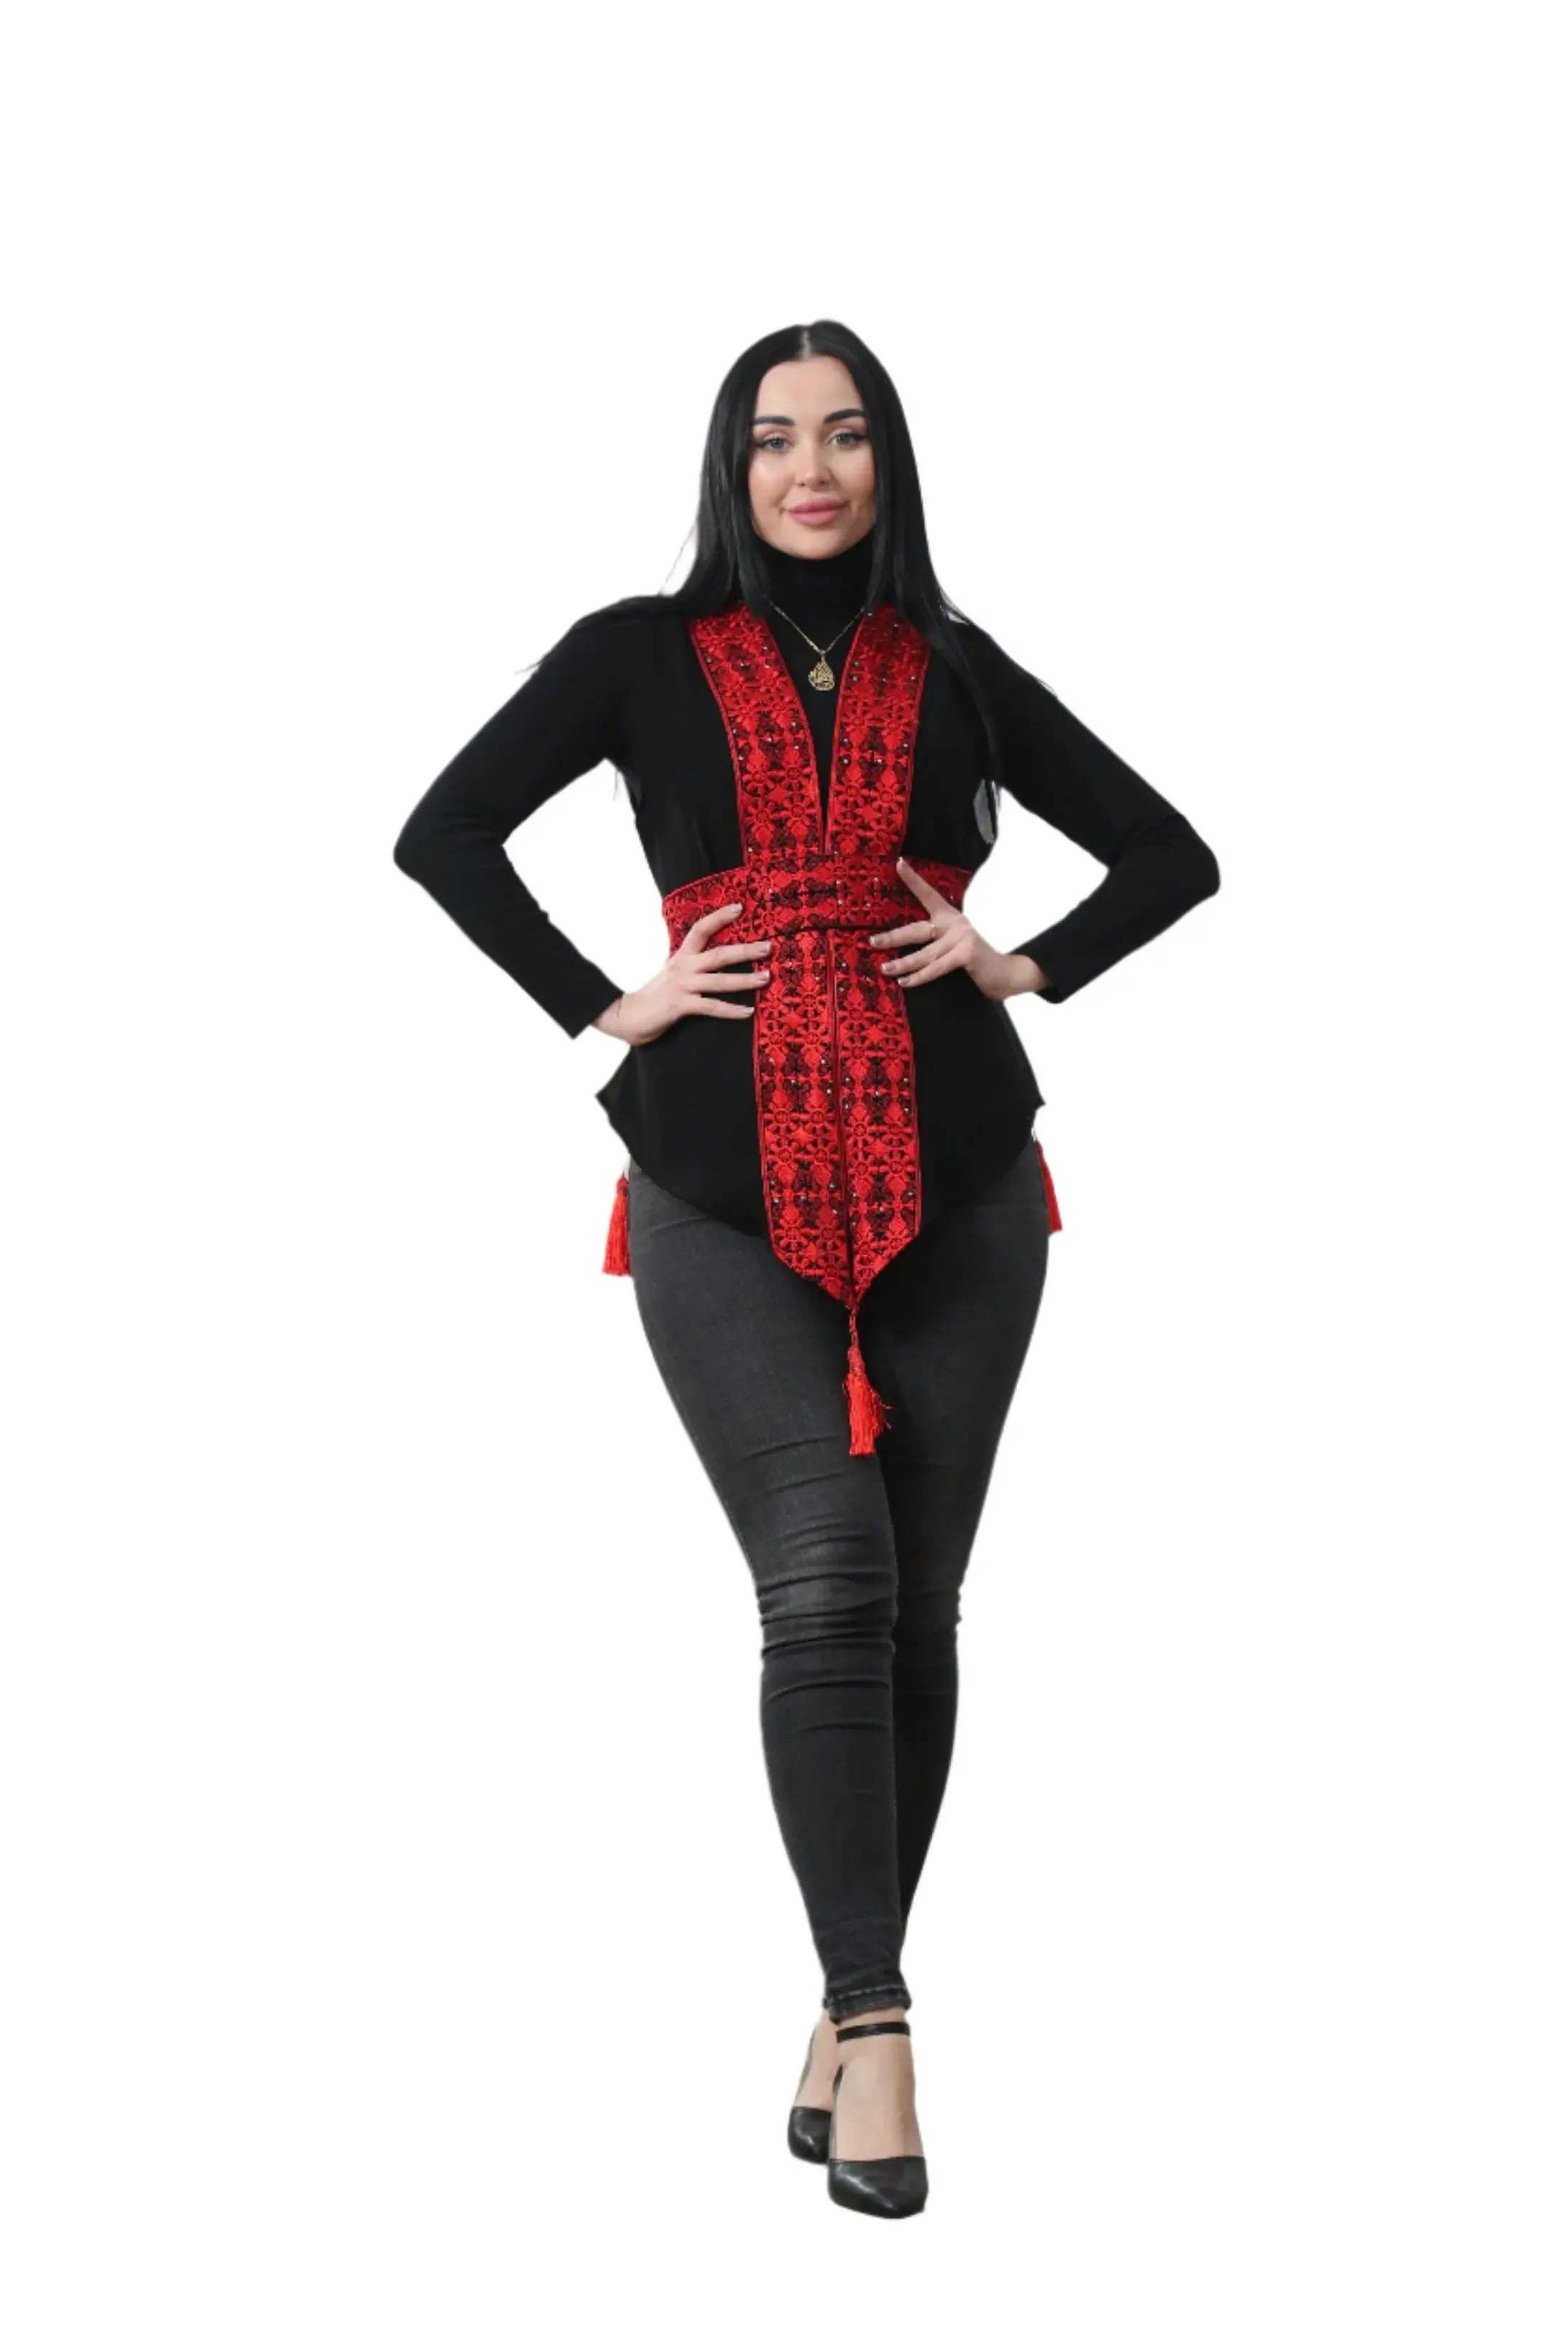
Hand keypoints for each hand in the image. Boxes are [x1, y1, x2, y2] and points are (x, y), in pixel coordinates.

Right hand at [592, 901, 772, 1045]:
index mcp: (682, 956)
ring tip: (766, 978)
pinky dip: (732, 1010)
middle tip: (768, 946)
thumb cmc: (656, 995)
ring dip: (746, 980)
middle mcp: (684, 967)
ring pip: (720, 981)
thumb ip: (692, 964)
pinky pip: (712, 1007)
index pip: (701, 929)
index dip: (719, 917)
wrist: (629, 1015)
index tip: (739, 907)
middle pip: (719, 954)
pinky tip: (748, 1011)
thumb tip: (717, 958)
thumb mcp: (674, 972)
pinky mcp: (681, 1006)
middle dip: (746, 950)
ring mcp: (683, 986)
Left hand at [868, 858, 1046, 1001]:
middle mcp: (955, 924)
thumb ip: (936, 947)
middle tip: (872, 942)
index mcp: (951, 918)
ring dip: (903, 963)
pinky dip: (920, 976)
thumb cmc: (979, 963)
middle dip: (893, 936)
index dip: (913, 879)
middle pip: (917, 929)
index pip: (929, 895)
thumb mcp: (955, 949)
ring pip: (924, 952)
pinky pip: (936, 967)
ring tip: (885, 969)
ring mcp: (961, 937)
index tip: (898, 863)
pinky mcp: (966, 953)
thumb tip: (905, 958)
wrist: (1009, 974)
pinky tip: (905, 982)